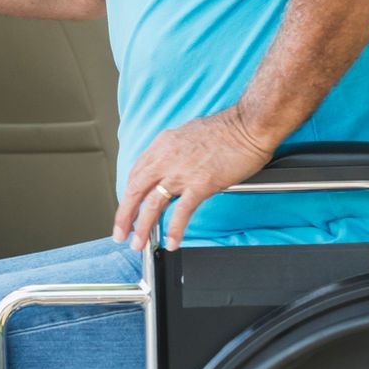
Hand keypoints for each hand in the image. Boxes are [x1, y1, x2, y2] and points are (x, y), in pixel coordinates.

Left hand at [113, 106, 276, 251]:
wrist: (249, 125)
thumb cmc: (227, 128)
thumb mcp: (188, 134)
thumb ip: (176, 151)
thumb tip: (172, 166)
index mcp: (163, 145)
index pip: (136, 174)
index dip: (129, 195)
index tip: (128, 208)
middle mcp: (167, 157)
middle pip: (135, 190)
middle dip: (124, 215)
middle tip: (120, 233)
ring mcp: (182, 172)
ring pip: (153, 204)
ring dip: (143, 227)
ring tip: (138, 243)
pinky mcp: (201, 184)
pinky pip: (182, 212)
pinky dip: (175, 230)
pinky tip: (171, 242)